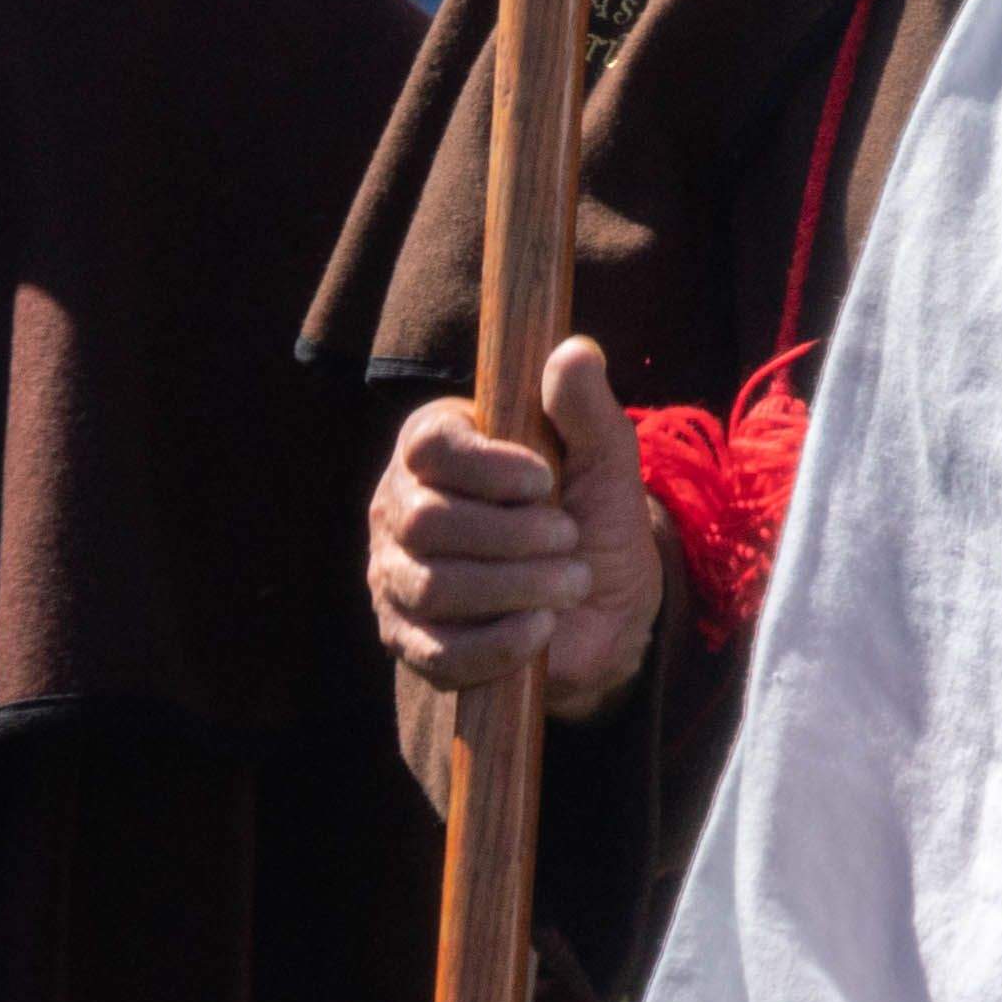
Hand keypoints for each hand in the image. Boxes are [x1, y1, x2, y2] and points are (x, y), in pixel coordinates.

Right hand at [369, 341, 654, 715]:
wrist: (602, 609)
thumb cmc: (592, 517)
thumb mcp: (605, 461)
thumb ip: (586, 409)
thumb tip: (573, 351)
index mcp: (436, 450)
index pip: (429, 446)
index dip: (488, 465)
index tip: (545, 480)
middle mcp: (399, 510)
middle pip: (427, 521)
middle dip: (513, 535)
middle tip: (569, 538)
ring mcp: (396, 580)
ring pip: (432, 586)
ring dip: (517, 586)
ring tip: (572, 582)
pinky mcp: (410, 643)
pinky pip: (438, 651)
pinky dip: (499, 642)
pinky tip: (541, 627)